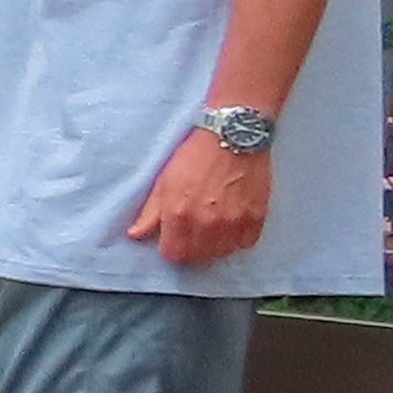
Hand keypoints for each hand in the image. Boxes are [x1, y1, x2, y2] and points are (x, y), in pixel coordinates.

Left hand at [129, 129, 271, 268]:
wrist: (232, 135)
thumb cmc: (194, 155)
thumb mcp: (163, 180)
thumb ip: (150, 212)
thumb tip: (135, 235)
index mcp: (179, 215)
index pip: (174, 255)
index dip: (172, 249)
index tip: (174, 240)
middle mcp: (206, 223)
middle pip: (198, 258)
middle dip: (192, 249)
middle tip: (193, 233)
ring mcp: (234, 222)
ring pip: (222, 253)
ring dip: (216, 246)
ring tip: (213, 228)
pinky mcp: (257, 216)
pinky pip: (246, 243)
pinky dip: (239, 238)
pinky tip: (232, 224)